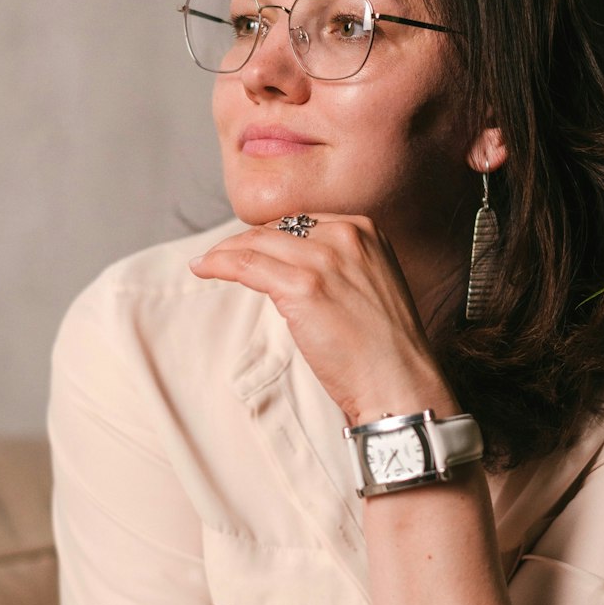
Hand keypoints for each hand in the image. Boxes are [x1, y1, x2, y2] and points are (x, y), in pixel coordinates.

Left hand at [189, 216, 455, 423]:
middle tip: (222, 258)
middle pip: (279, 228)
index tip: (252, 250)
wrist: (400, 382)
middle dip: (247, 243)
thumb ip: (340, 267)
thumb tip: (289, 267)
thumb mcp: (370, 287)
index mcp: (367, 230)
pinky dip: (219, 264)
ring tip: (206, 264)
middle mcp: (348, 234)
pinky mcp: (304, 285)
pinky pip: (246, 264)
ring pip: (258, 243)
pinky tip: (203, 268)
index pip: (304, 222)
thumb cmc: (385, 349)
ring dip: (225, 252)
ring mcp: (325, 258)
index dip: (272, 236)